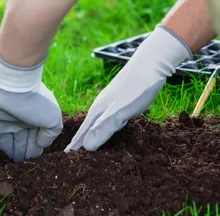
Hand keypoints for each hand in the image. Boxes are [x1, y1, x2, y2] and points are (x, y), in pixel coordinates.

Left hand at [0, 44, 62, 162]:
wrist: (11, 86)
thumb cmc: (35, 102)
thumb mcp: (52, 119)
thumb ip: (50, 135)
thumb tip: (42, 145)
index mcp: (33, 120)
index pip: (33, 142)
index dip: (34, 154)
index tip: (33, 167)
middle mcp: (18, 121)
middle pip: (19, 144)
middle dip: (20, 157)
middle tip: (19, 172)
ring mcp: (2, 121)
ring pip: (6, 144)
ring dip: (8, 156)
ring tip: (9, 170)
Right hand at [65, 25, 191, 151]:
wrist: (152, 62)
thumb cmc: (137, 87)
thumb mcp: (121, 111)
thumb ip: (105, 128)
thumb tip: (87, 147)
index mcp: (98, 110)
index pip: (84, 132)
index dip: (76, 144)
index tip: (67, 156)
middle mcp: (102, 106)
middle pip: (89, 127)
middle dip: (82, 140)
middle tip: (74, 155)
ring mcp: (112, 102)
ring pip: (100, 122)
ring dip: (94, 134)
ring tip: (90, 145)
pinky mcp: (123, 100)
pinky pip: (111, 118)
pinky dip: (108, 127)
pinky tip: (111, 128)